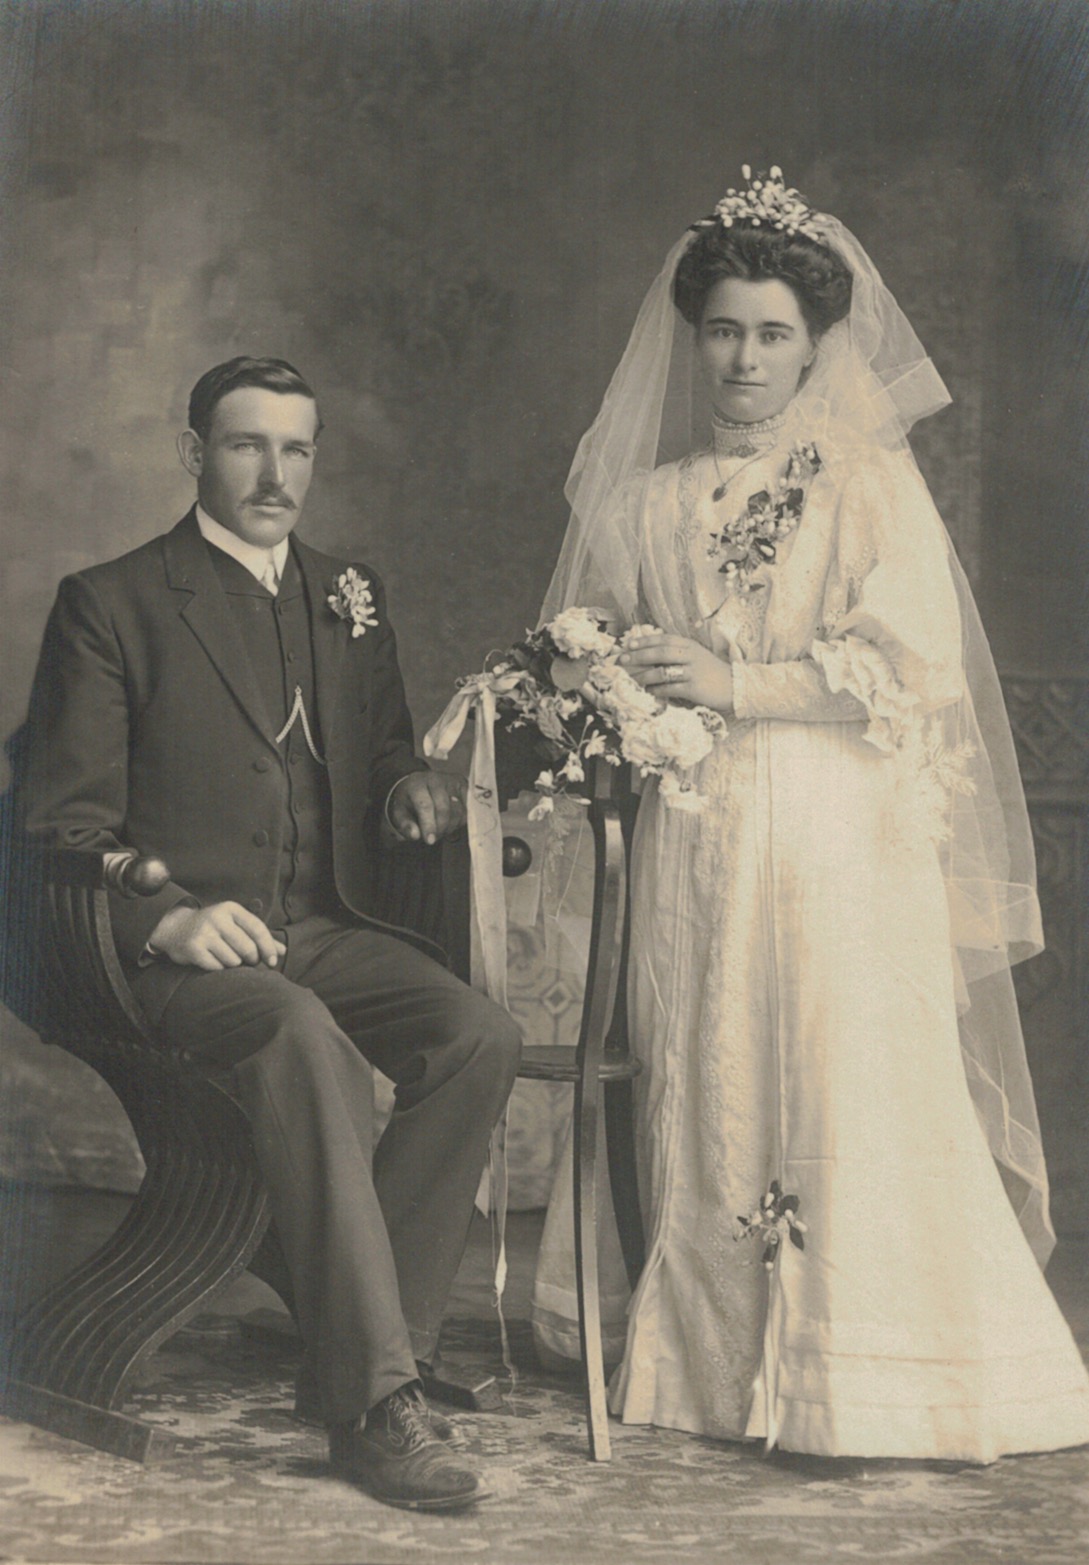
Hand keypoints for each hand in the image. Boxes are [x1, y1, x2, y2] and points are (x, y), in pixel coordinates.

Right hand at [148, 903, 286, 970]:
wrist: (175, 928)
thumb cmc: (214, 928)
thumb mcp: (235, 924)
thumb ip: (258, 936)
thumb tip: (282, 951)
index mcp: (231, 909)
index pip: (257, 929)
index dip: (268, 947)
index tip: (273, 961)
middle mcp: (217, 918)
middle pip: (247, 948)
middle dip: (252, 959)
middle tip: (247, 960)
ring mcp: (204, 933)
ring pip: (233, 960)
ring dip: (233, 964)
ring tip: (225, 956)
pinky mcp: (193, 948)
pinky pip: (217, 967)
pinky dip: (219, 968)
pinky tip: (212, 960)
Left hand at [388, 770, 466, 844]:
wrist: (419, 786)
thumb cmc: (410, 801)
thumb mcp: (400, 814)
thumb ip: (405, 825)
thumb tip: (416, 835)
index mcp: (417, 784)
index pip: (425, 805)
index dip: (429, 825)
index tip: (430, 840)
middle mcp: (435, 779)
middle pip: (444, 809)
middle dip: (440, 828)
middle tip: (434, 837)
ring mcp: (452, 781)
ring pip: (458, 811)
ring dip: (450, 826)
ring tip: (441, 829)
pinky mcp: (464, 785)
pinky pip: (468, 809)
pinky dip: (461, 821)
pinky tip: (451, 822)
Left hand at [620, 633, 734, 713]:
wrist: (736, 687)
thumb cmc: (712, 672)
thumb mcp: (697, 656)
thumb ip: (678, 653)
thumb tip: (650, 654)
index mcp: (690, 645)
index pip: (664, 639)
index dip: (645, 640)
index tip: (629, 644)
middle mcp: (691, 655)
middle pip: (660, 652)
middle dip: (639, 656)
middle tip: (623, 660)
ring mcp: (692, 672)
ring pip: (662, 671)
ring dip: (643, 675)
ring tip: (631, 678)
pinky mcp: (693, 688)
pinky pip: (669, 688)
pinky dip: (656, 690)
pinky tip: (648, 691)